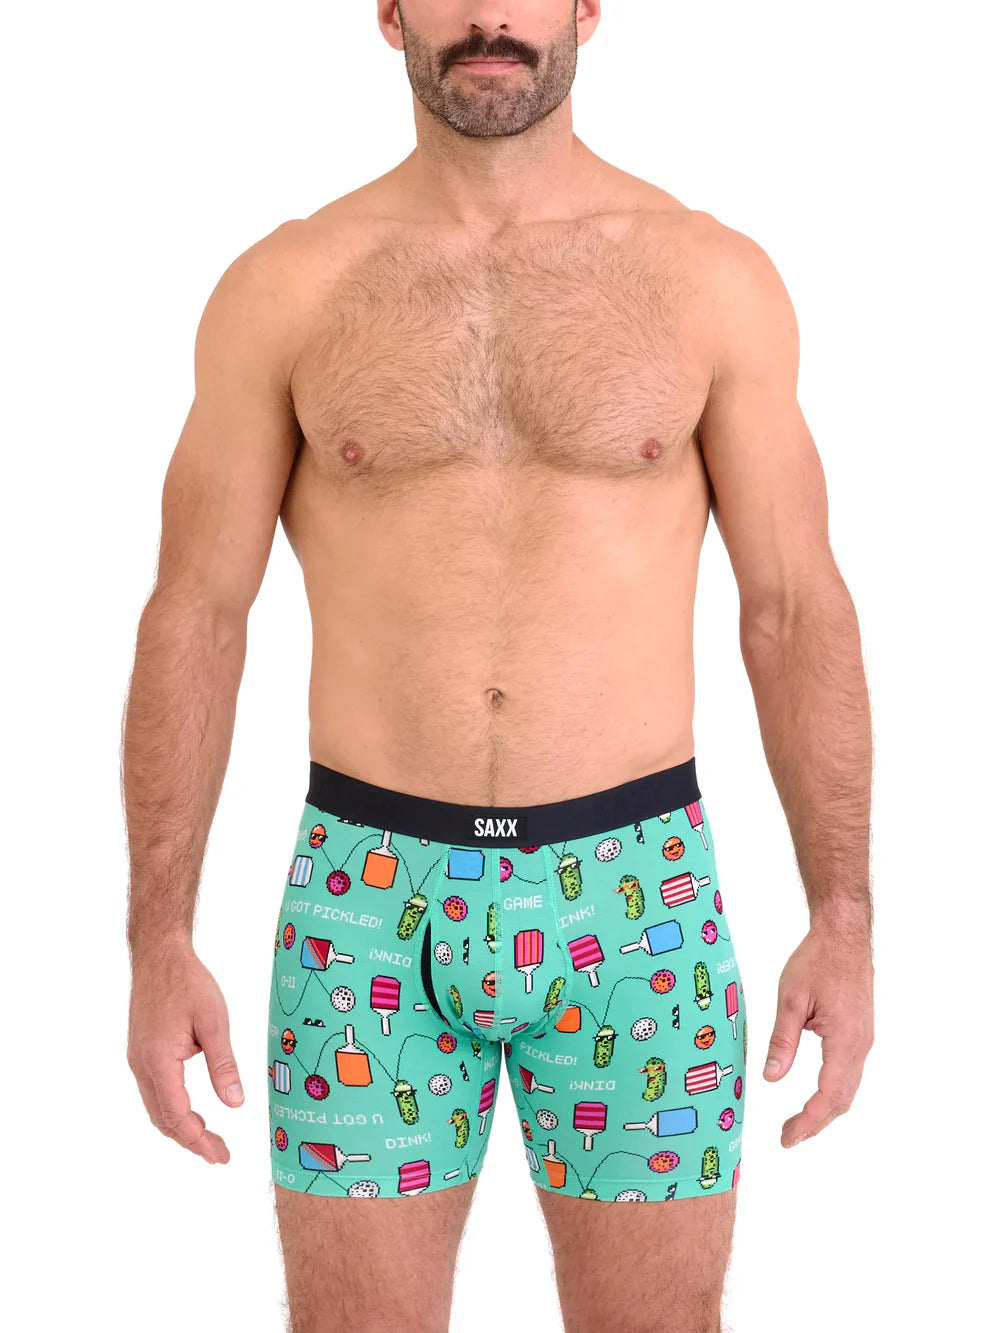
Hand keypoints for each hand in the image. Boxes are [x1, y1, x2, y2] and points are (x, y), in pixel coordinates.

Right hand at [127, 946, 243, 1163]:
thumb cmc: (188, 982)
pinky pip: (154, 1092)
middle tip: (220, 1154)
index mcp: (159, 1061)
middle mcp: (142, 1066)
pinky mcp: (141, 1052)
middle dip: (191, 1141)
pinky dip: (172, 1109)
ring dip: (181, 1127)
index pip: (178, 1116)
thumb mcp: (214, 1021)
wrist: (159, 955)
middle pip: (163, 1119)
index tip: (221, 1155)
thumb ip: (223, 1065)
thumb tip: (235, 1104)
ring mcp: (138, 1060)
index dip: (199, 1141)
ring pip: (156, 1108)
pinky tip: (192, 1111)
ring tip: (208, 1139)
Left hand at [763, 926, 873, 1146]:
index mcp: (844, 1039)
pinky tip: (817, 1095)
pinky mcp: (861, 1033)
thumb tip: (770, 1078)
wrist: (844, 936)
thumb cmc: (817, 961)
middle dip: (816, 1123)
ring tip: (800, 1123)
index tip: (788, 1138)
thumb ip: (782, 1041)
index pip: (828, 1095)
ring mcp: (864, 1040)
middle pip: (842, 1099)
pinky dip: (834, 1092)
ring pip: (849, 1088)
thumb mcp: (790, 999)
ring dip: (826, 1110)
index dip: (808, 1121)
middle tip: (789, 1137)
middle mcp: (860, 1045)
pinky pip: (850, 1073)